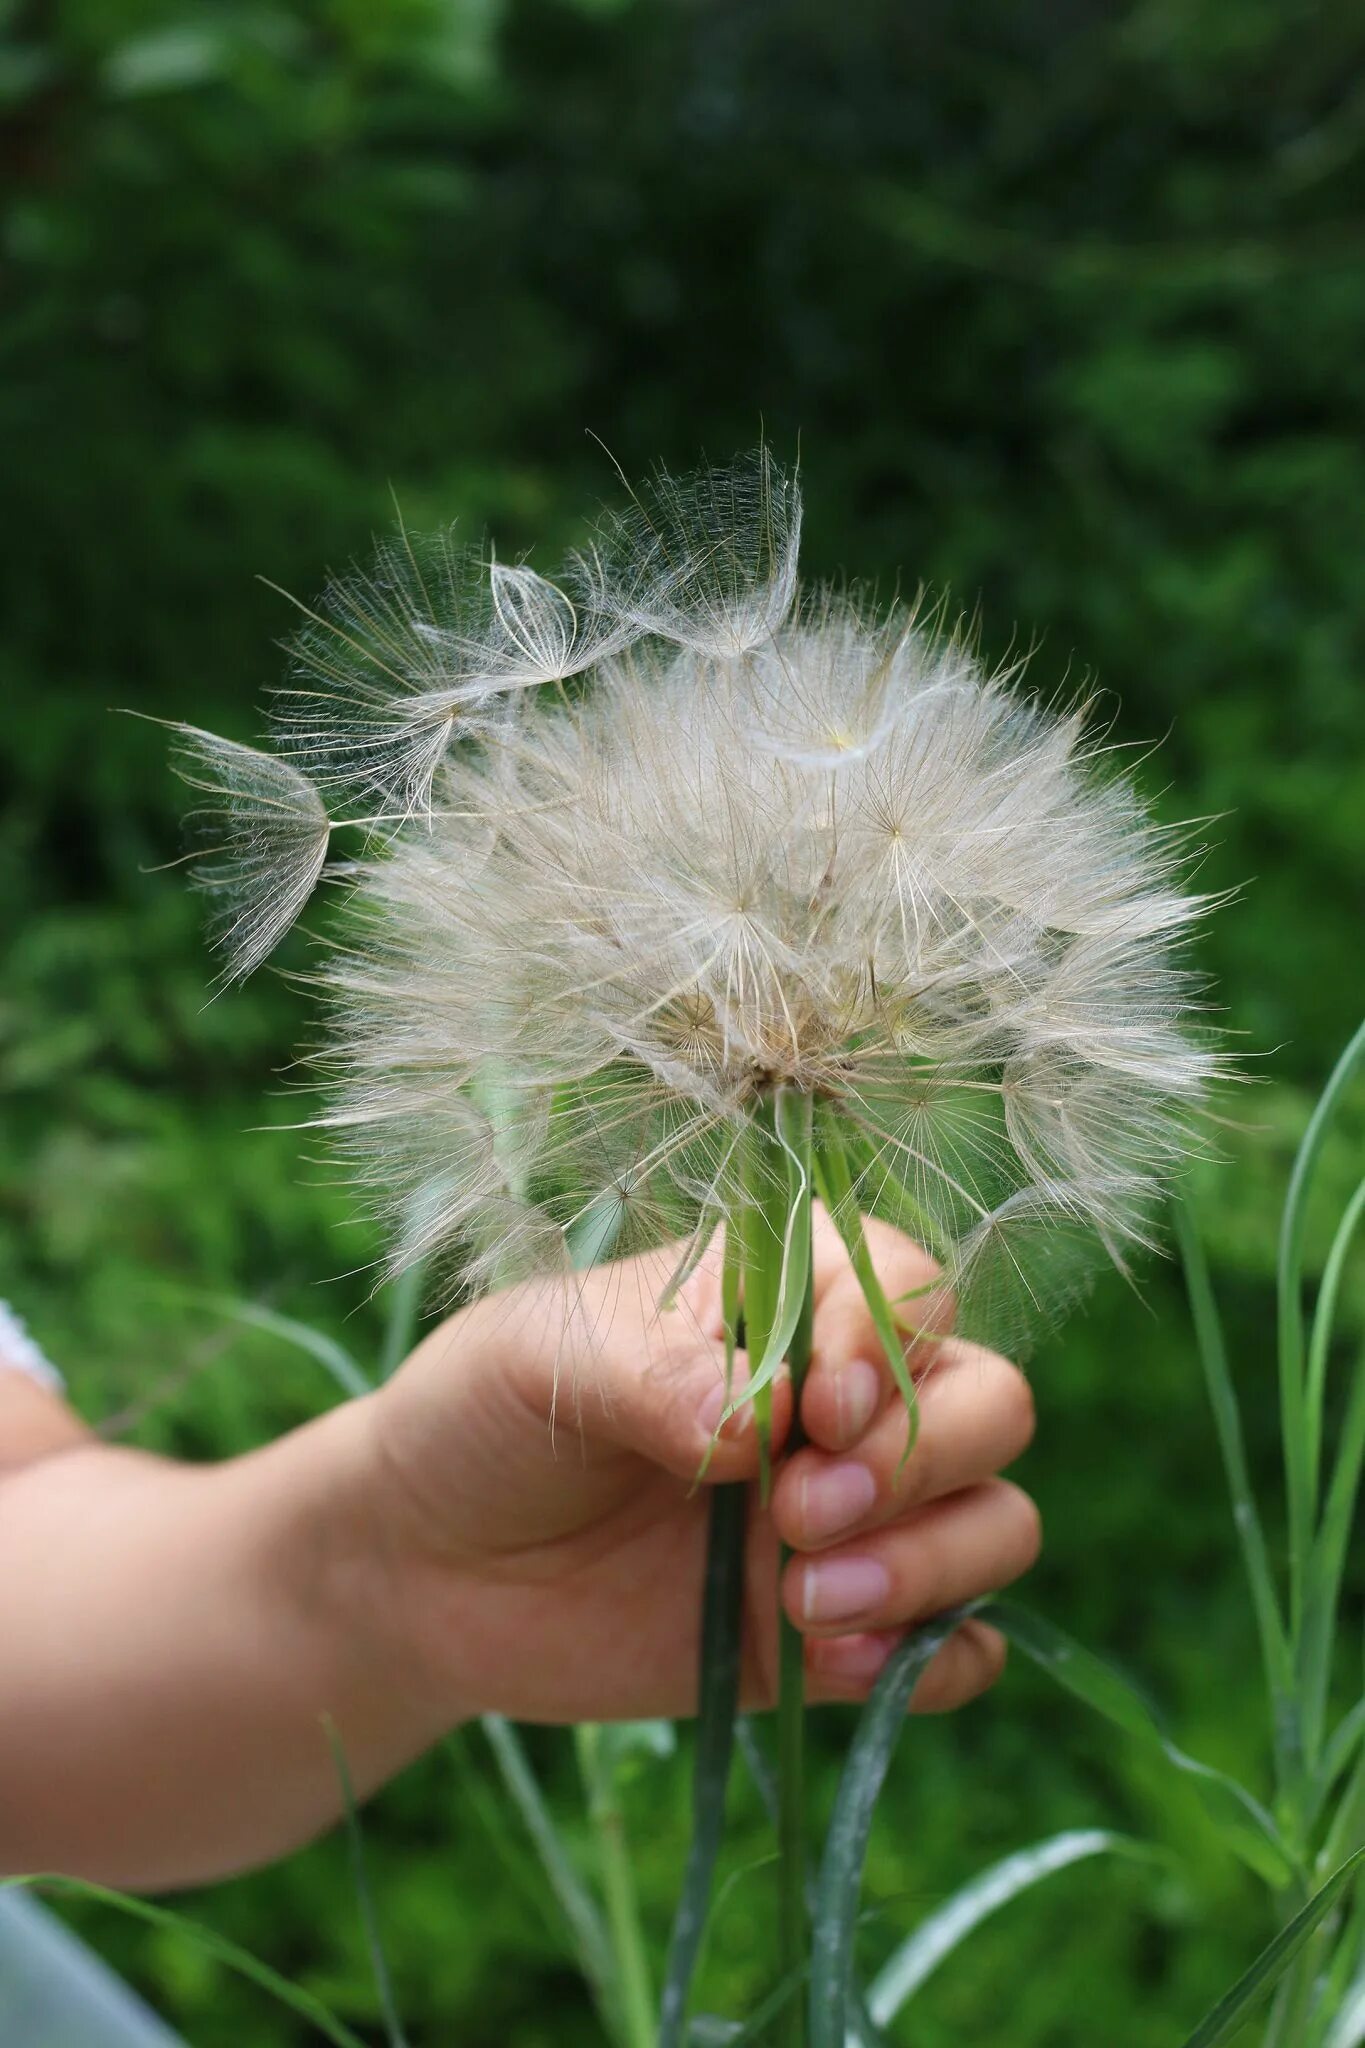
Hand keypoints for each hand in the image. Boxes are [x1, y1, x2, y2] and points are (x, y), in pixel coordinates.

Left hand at [364, 1210, 1039, 1724]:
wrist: (424, 1569)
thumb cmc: (484, 1417)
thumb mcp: (545, 1358)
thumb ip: (658, 1374)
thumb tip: (765, 1425)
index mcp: (783, 1298)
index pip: (909, 1290)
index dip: (887, 1350)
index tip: (816, 1412)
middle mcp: (842, 1405)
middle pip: (990, 1404)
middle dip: (920, 1463)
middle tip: (795, 1512)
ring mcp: (849, 1521)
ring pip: (997, 1523)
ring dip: (935, 1564)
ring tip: (804, 1602)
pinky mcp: (836, 1633)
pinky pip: (961, 1649)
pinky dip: (937, 1658)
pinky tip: (836, 1665)